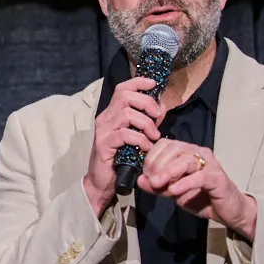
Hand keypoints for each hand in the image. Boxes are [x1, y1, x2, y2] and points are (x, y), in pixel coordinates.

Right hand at [83, 76, 164, 214]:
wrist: (102, 181)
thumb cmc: (120, 158)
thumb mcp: (136, 136)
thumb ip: (147, 120)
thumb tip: (161, 107)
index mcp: (112, 113)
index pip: (122, 89)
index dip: (138, 82)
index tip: (154, 84)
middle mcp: (105, 118)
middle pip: (125, 97)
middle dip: (147, 104)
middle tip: (157, 119)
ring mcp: (103, 130)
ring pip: (127, 114)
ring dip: (146, 124)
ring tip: (153, 137)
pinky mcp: (104, 144)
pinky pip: (125, 134)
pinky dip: (140, 139)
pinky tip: (146, 148)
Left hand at [138, 140, 258, 240]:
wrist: (227, 212)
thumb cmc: (200, 198)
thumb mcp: (173, 192)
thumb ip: (157, 186)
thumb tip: (139, 180)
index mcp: (187, 152)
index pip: (165, 144)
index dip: (151, 157)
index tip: (145, 173)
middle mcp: (198, 153)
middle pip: (173, 150)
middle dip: (157, 165)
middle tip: (151, 181)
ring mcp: (209, 164)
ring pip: (185, 161)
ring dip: (168, 172)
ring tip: (157, 184)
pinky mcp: (218, 178)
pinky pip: (199, 177)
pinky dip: (184, 183)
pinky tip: (173, 190)